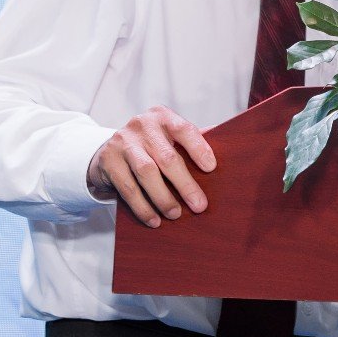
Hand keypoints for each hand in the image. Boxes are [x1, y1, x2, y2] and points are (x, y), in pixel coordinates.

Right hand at [87, 107, 217, 227]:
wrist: (109, 152)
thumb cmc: (151, 147)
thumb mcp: (169, 138)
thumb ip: (192, 142)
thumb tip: (229, 149)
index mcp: (163, 116)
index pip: (184, 129)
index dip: (199, 148)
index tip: (211, 169)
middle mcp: (142, 125)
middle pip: (167, 156)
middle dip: (185, 184)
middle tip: (199, 206)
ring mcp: (122, 141)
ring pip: (146, 172)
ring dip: (163, 198)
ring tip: (176, 214)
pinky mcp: (108, 160)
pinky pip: (127, 188)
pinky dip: (142, 207)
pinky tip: (154, 220)